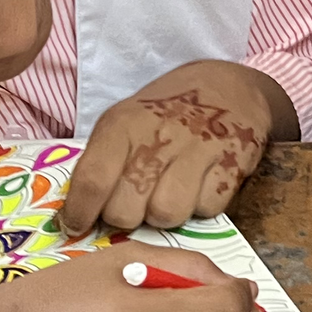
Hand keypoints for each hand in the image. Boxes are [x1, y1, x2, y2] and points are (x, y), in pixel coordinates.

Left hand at [61, 60, 286, 233]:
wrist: (227, 86)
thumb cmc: (166, 111)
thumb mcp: (125, 121)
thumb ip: (103, 161)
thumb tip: (80, 213)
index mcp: (124, 123)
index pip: (93, 180)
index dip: (81, 212)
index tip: (77, 226)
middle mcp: (159, 135)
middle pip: (126, 209)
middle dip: (126, 217)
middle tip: (134, 205)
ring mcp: (199, 149)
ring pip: (166, 214)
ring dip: (164, 215)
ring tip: (168, 196)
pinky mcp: (233, 163)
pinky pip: (207, 209)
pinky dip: (201, 206)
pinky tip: (199, 186)